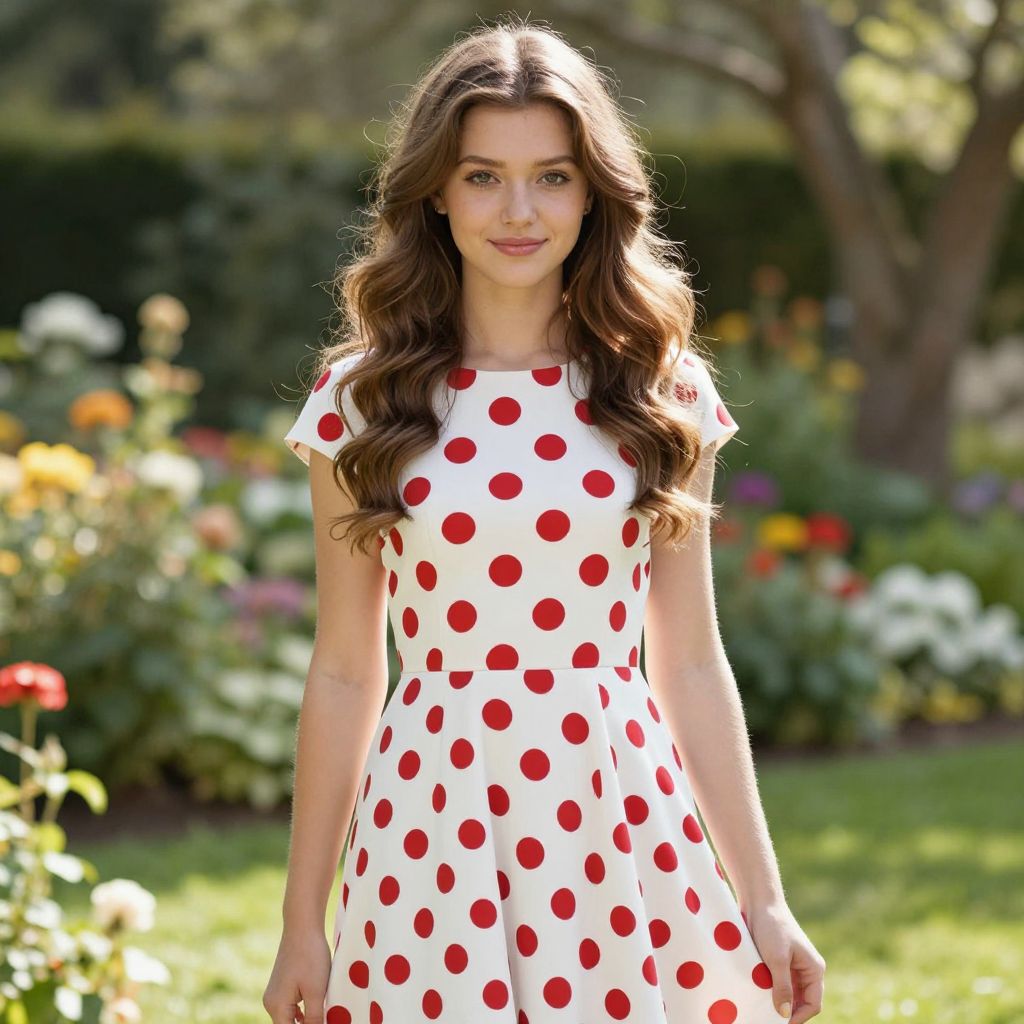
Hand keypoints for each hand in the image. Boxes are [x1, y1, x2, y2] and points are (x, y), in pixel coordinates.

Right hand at [263, 925, 331, 1023]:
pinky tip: (319, 1007)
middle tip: (327, 1018)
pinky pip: (292, 1006)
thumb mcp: (316, 991)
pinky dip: (305, 1011)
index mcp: (276, 1007)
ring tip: (325, 1014)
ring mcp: (275, 993)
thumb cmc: (311, 956)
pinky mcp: (282, 985)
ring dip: (308, 1020)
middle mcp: (271, 1003)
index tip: (324, 1022)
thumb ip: (315, 1018)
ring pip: (292, 1018)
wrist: (302, 925)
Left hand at [742, 899, 825, 1022]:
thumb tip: (784, 1014)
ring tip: (761, 1008)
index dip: (798, 1017)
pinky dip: (770, 990)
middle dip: (788, 1011)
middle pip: (801, 1001)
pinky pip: (778, 983)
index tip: (779, 1022)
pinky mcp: (779, 961)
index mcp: (814, 969)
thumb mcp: (776, 959)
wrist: (759, 901)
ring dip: (778, 1001)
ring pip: (789, 993)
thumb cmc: (771, 926)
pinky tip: (757, 994)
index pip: (813, 1004)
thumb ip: (782, 987)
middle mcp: (806, 969)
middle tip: (767, 1018)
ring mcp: (793, 965)